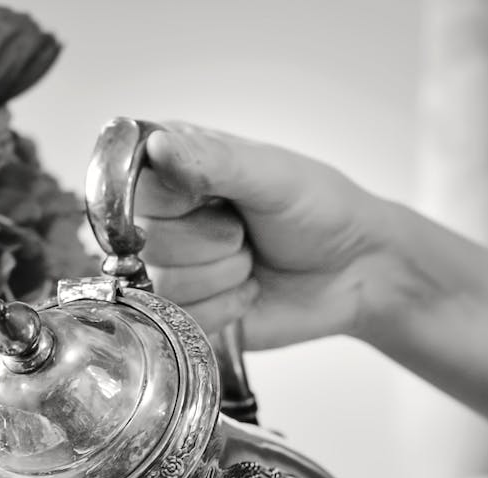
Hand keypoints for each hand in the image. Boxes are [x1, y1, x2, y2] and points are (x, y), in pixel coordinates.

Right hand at [134, 123, 405, 347]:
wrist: (358, 271)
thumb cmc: (320, 210)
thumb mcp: (271, 175)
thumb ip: (211, 161)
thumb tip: (155, 144)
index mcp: (173, 165)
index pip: (129, 184)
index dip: (174, 201)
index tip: (214, 200)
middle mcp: (163, 216)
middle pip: (146, 241)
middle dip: (210, 242)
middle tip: (245, 232)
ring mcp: (172, 267)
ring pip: (163, 285)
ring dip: (222, 277)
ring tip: (251, 260)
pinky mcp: (187, 313)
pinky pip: (179, 321)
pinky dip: (225, 309)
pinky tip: (249, 291)